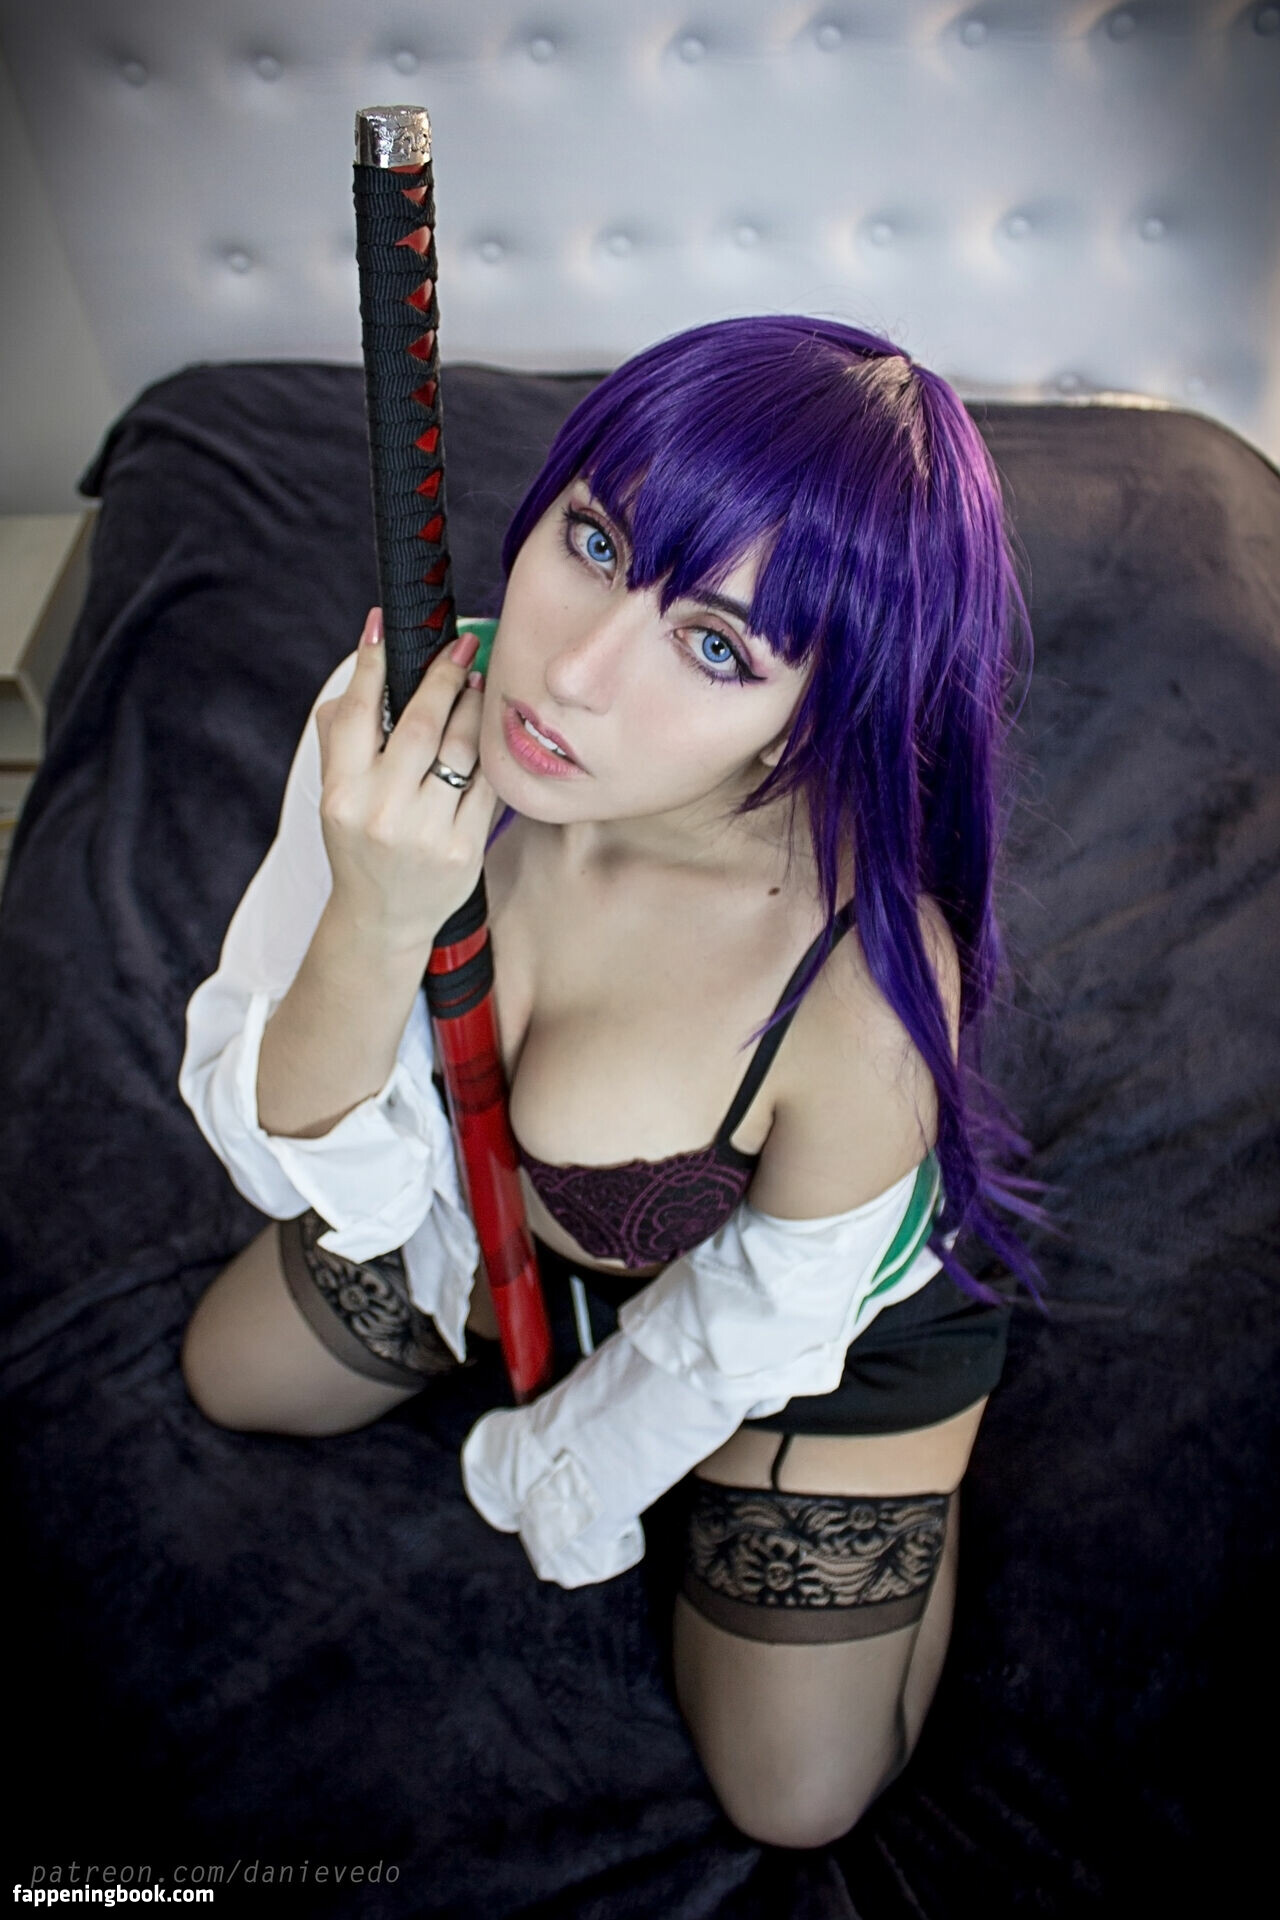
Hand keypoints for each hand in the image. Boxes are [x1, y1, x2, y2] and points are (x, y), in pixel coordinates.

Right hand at [315, 607, 493, 952]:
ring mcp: (426, 833)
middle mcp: (381, 813)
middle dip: (444, 676)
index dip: (374, 665)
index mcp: (341, 794)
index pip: (357, 714)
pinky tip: (488, 728)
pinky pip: (486, 784)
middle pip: (421, 724)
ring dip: (473, 706)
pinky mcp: (464, 849)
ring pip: (461, 749)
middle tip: (460, 646)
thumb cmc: (359, 843)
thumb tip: (369, 662)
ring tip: (476, 682)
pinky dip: (488, 750)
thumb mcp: (334, 794)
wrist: (382, 918)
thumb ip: (342, 734)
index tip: (386, 626)